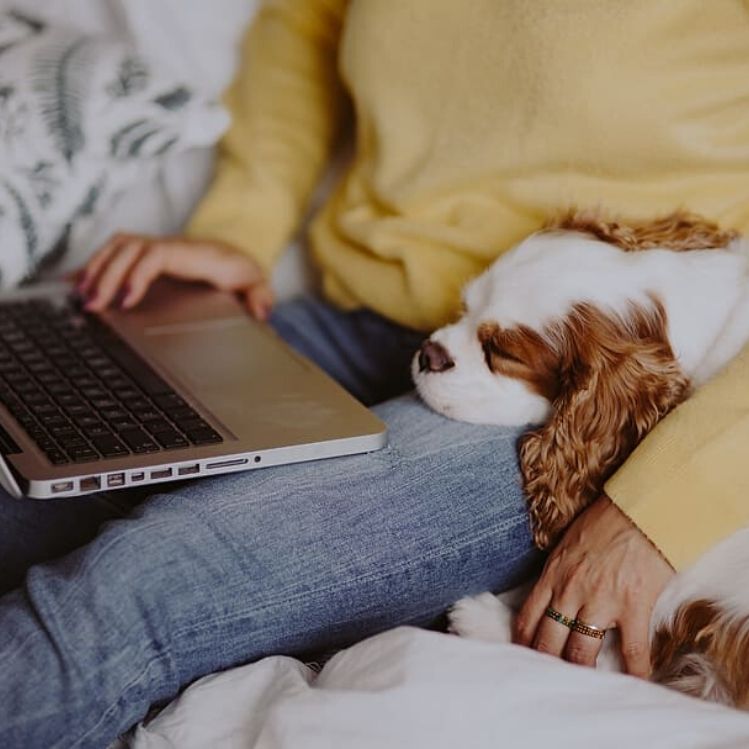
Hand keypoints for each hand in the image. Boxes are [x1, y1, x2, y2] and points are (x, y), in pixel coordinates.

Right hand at [76, 234, 273, 319]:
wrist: (236, 255)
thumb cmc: (241, 271)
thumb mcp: (257, 283)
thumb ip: (260, 295)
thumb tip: (261, 310)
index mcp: (191, 254)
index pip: (155, 255)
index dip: (137, 274)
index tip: (126, 300)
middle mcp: (168, 245)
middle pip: (127, 249)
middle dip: (106, 275)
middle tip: (93, 306)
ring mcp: (154, 247)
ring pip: (116, 248)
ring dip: (96, 268)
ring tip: (82, 297)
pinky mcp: (144, 254)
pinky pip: (113, 253)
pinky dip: (95, 266)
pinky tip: (78, 284)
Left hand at [513, 495, 674, 676]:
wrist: (639, 510)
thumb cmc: (604, 522)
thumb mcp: (567, 545)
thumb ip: (558, 573)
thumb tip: (553, 596)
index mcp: (552, 575)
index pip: (528, 618)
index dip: (524, 643)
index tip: (523, 657)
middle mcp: (570, 591)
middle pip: (549, 641)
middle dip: (547, 663)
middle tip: (550, 678)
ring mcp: (600, 601)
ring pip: (581, 651)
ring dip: (581, 670)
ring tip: (583, 684)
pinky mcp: (632, 606)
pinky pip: (631, 651)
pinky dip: (634, 671)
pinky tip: (634, 682)